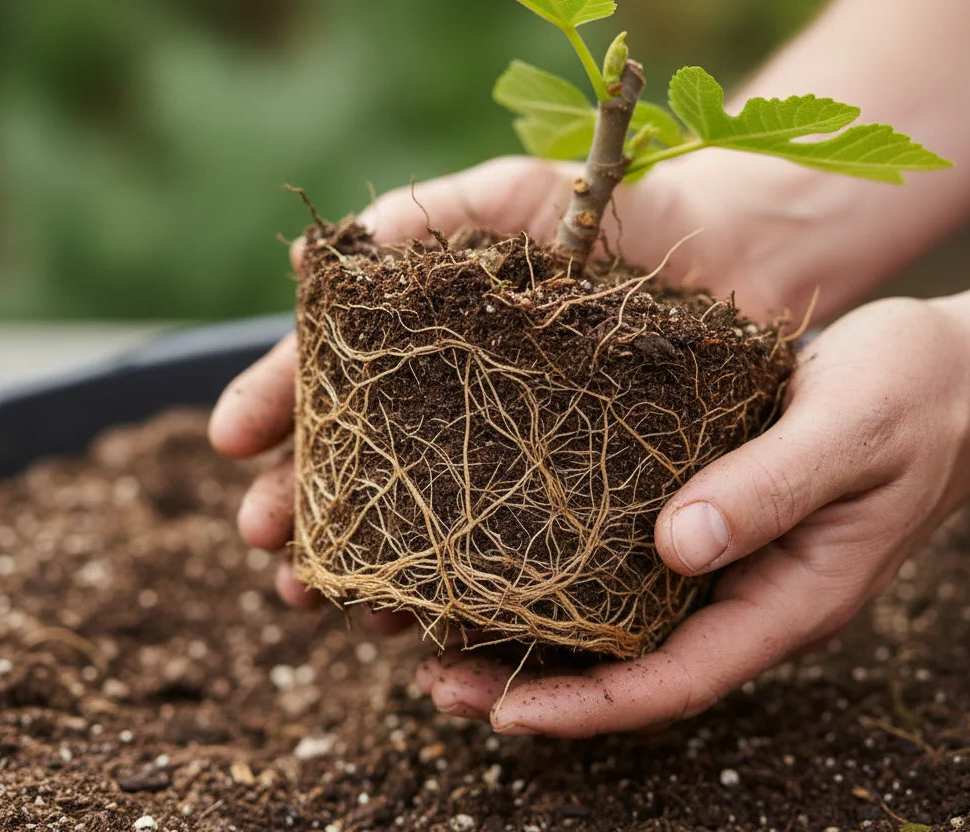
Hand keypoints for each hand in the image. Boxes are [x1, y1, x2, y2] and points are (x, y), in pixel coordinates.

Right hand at [210, 154, 785, 619]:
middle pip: (362, 464)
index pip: (333, 374)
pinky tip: (420, 613)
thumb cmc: (615, 209)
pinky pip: (509, 555)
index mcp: (427, 338)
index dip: (277, 404)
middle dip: (303, 506)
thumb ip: (412, 222)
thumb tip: (300, 269)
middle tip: (265, 545)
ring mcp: (514, 458)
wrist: (740, 246)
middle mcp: (458, 406)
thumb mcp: (503, 199)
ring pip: (420, 523)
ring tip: (322, 595)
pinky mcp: (581, 502)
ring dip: (362, 565)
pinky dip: (460, 590)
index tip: (229, 443)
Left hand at [415, 296, 969, 735]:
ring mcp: (727, 555)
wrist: (958, 370)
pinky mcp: (710, 509)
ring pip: (618, 614)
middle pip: (628, 663)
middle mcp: (745, 591)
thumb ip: (770, 488)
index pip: (674, 681)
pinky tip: (503, 546)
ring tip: (438, 623)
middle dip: (533, 679)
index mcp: (785, 599)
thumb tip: (675, 547)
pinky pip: (627, 556)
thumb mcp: (849, 432)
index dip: (586, 707)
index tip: (501, 713)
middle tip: (431, 675)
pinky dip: (562, 562)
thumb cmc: (917, 396)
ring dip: (534, 626)